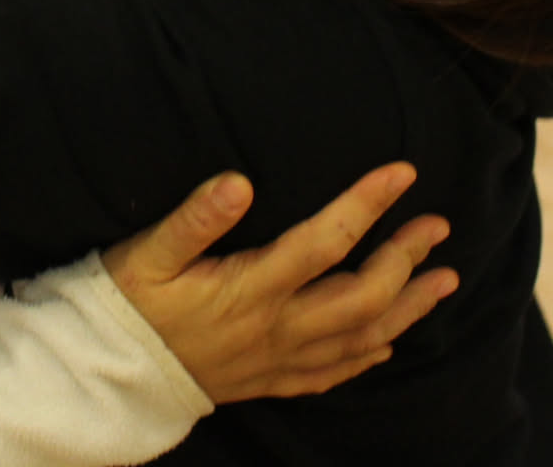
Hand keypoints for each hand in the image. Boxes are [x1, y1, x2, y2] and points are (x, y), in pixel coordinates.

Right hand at [105, 164, 457, 402]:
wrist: (106, 376)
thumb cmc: (125, 306)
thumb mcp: (147, 255)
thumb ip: (194, 219)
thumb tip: (239, 182)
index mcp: (251, 289)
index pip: (326, 241)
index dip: (368, 204)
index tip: (404, 172)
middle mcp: (276, 328)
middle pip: (363, 295)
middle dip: (407, 258)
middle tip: (437, 225)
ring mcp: (278, 359)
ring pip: (362, 338)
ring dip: (409, 308)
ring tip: (446, 280)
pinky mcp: (269, 380)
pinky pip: (334, 374)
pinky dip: (370, 355)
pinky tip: (390, 340)